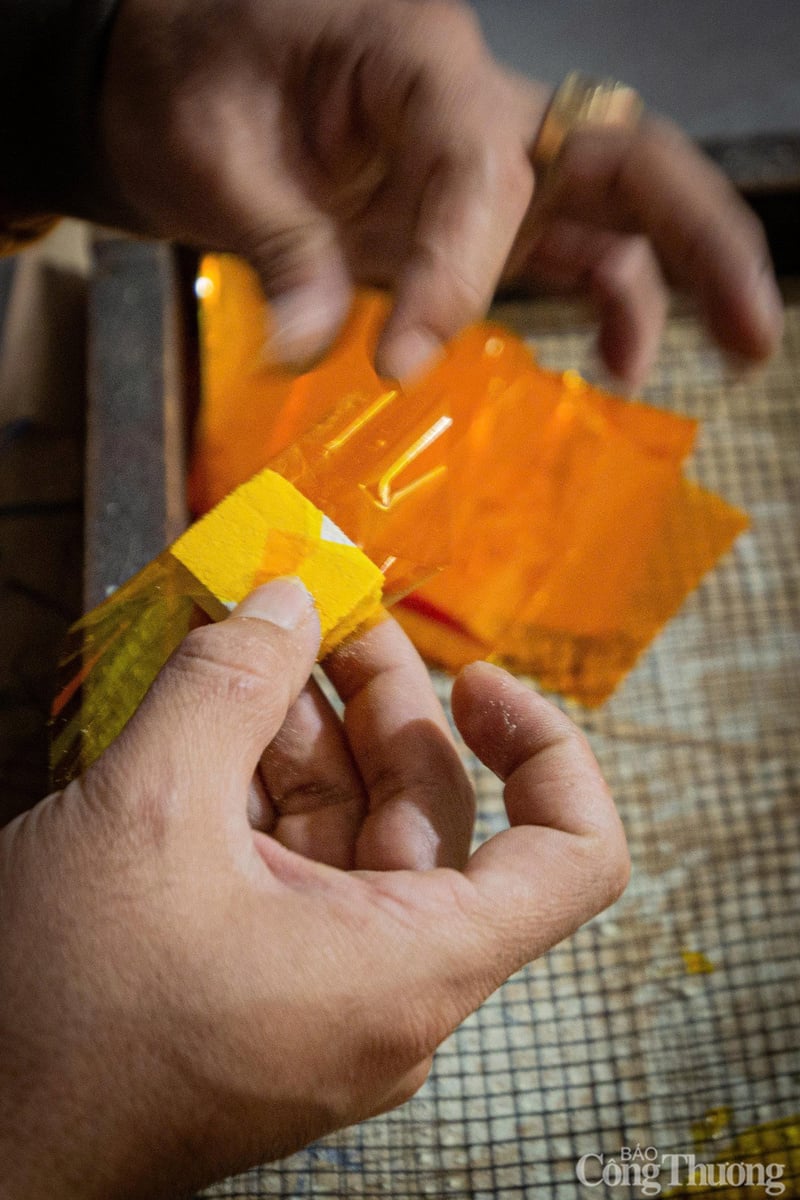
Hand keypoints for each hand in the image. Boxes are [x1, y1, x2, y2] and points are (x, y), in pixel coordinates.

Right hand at [0, 578, 627, 1198]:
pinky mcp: (263, 984)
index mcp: (409, 965)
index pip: (573, 859)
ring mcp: (323, 988)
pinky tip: (214, 723)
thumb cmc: (61, 1022)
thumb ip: (227, 686)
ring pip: (351, 832)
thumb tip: (285, 602)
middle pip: (434, 816)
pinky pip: (293, 867)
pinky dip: (263, 789)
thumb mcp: (146, 812)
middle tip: (327, 615)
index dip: (548, 751)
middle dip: (383, 702)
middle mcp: (388, 985)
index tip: (479, 683)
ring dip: (307, 733)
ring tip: (253, 647)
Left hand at [99, 0, 781, 383]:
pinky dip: (607, 302)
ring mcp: (488, 158)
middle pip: (622, 152)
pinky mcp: (478, 210)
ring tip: (730, 357)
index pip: (478, 162)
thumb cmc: (194, 76)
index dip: (456, 268)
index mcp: (412, 52)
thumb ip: (276, 246)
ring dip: (678, 281)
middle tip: (753, 328)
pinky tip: (617, 366)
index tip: (402, 361)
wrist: (183, 67)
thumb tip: (309, 351)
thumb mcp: (210, 151)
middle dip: (697, 237)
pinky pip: (566, 250)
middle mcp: (475, 100)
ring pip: (616, 205)